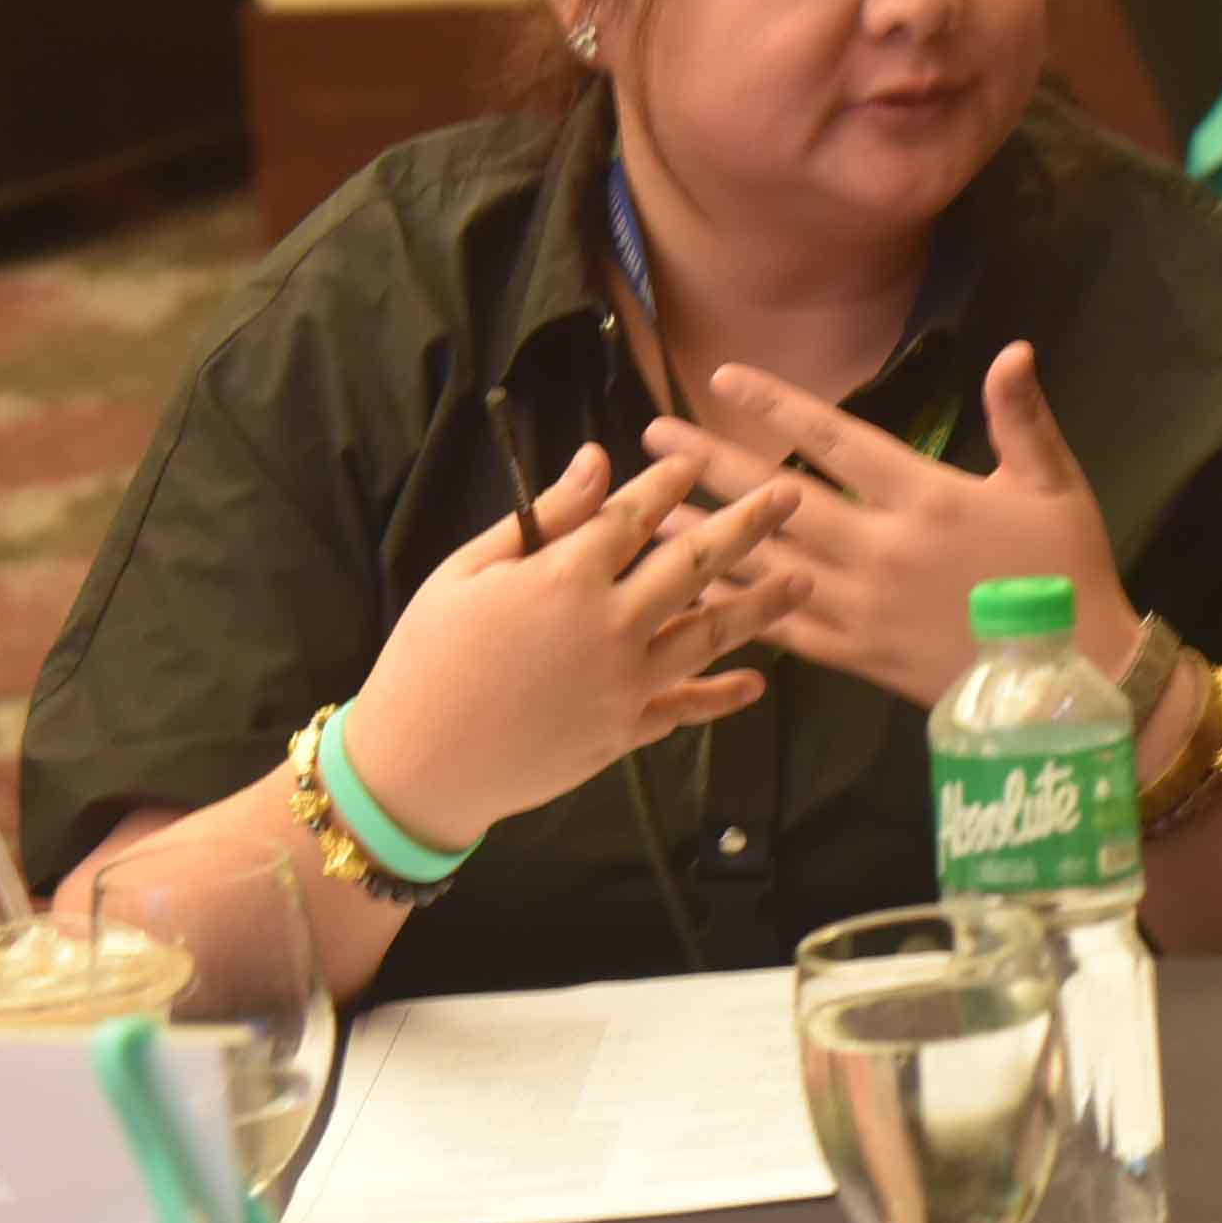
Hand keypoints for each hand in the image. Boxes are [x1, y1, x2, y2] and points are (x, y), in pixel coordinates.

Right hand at [342, 445, 806, 845]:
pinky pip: (687, 709)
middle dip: (748, 524)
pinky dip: (724, 698)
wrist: (417, 763)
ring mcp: (625, 684)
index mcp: (566, 577)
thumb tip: (599, 462)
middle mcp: (611, 626)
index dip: (669, 483)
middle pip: (695, 564)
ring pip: (709, 635)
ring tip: (804, 579)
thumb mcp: (468, 571)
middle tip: (791, 495)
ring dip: (761, 606)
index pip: (634, 516)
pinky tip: (759, 684)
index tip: (698, 459)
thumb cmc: (428, 655)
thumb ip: (544, 518)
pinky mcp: (624, 732)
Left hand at [645, 342, 1128, 707]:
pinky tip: (693, 588)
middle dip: (712, 464)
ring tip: (649, 510)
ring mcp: (863, 606)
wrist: (1075, 677)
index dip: (778, 407)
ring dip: (704, 535)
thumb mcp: (1055, 485)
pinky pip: (782, 625)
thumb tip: (1012, 349)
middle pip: (780, 499)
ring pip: (766, 563)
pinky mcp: (857, 654)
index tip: (724, 379)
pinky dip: (735, 605)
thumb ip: (1022, 416)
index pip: (836, 440)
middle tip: (654, 434)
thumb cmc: (1066, 572)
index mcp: (926, 497)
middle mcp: (881, 549)